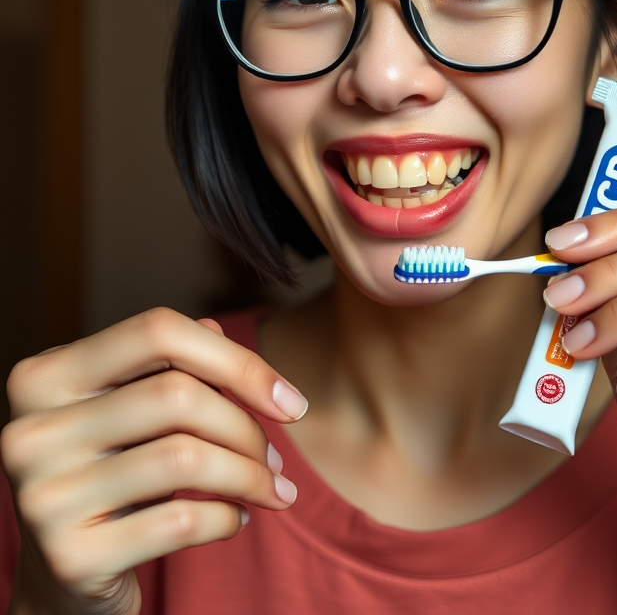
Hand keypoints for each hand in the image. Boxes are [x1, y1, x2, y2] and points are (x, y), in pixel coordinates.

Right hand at [0, 308, 307, 614]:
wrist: (63, 583)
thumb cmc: (111, 474)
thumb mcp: (130, 412)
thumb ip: (169, 364)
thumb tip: (219, 328)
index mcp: (44, 376)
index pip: (156, 332)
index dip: (236, 360)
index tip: (290, 400)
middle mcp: (31, 430)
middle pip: (177, 394)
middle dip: (246, 427)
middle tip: (275, 459)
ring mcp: (45, 495)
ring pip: (185, 457)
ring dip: (248, 476)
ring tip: (270, 489)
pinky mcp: (70, 556)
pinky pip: (180, 522)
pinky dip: (226, 519)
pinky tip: (235, 519)